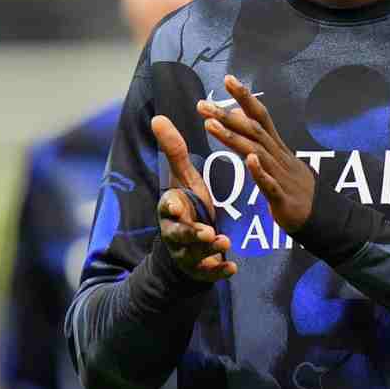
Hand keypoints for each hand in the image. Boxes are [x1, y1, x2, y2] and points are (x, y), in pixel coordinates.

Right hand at [152, 115, 236, 281]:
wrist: (187, 245)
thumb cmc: (187, 205)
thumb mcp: (181, 179)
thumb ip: (173, 152)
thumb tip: (158, 117)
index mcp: (171, 210)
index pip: (168, 208)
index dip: (172, 208)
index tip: (178, 206)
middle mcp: (176, 232)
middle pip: (181, 234)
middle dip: (193, 233)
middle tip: (208, 231)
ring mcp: (188, 252)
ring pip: (196, 253)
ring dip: (209, 249)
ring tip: (223, 243)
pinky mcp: (201, 268)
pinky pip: (209, 271)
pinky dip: (218, 271)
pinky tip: (231, 269)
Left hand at [196, 75, 314, 232]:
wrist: (322, 217)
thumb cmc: (295, 189)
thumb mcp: (279, 163)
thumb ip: (262, 145)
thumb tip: (244, 125)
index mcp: (277, 148)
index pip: (260, 116)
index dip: (245, 97)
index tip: (228, 79)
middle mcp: (279, 156)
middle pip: (253, 129)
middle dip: (227, 115)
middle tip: (202, 104)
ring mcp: (281, 176)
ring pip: (257, 152)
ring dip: (233, 137)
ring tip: (210, 125)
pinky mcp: (282, 198)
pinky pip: (269, 184)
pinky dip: (259, 171)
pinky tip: (250, 160)